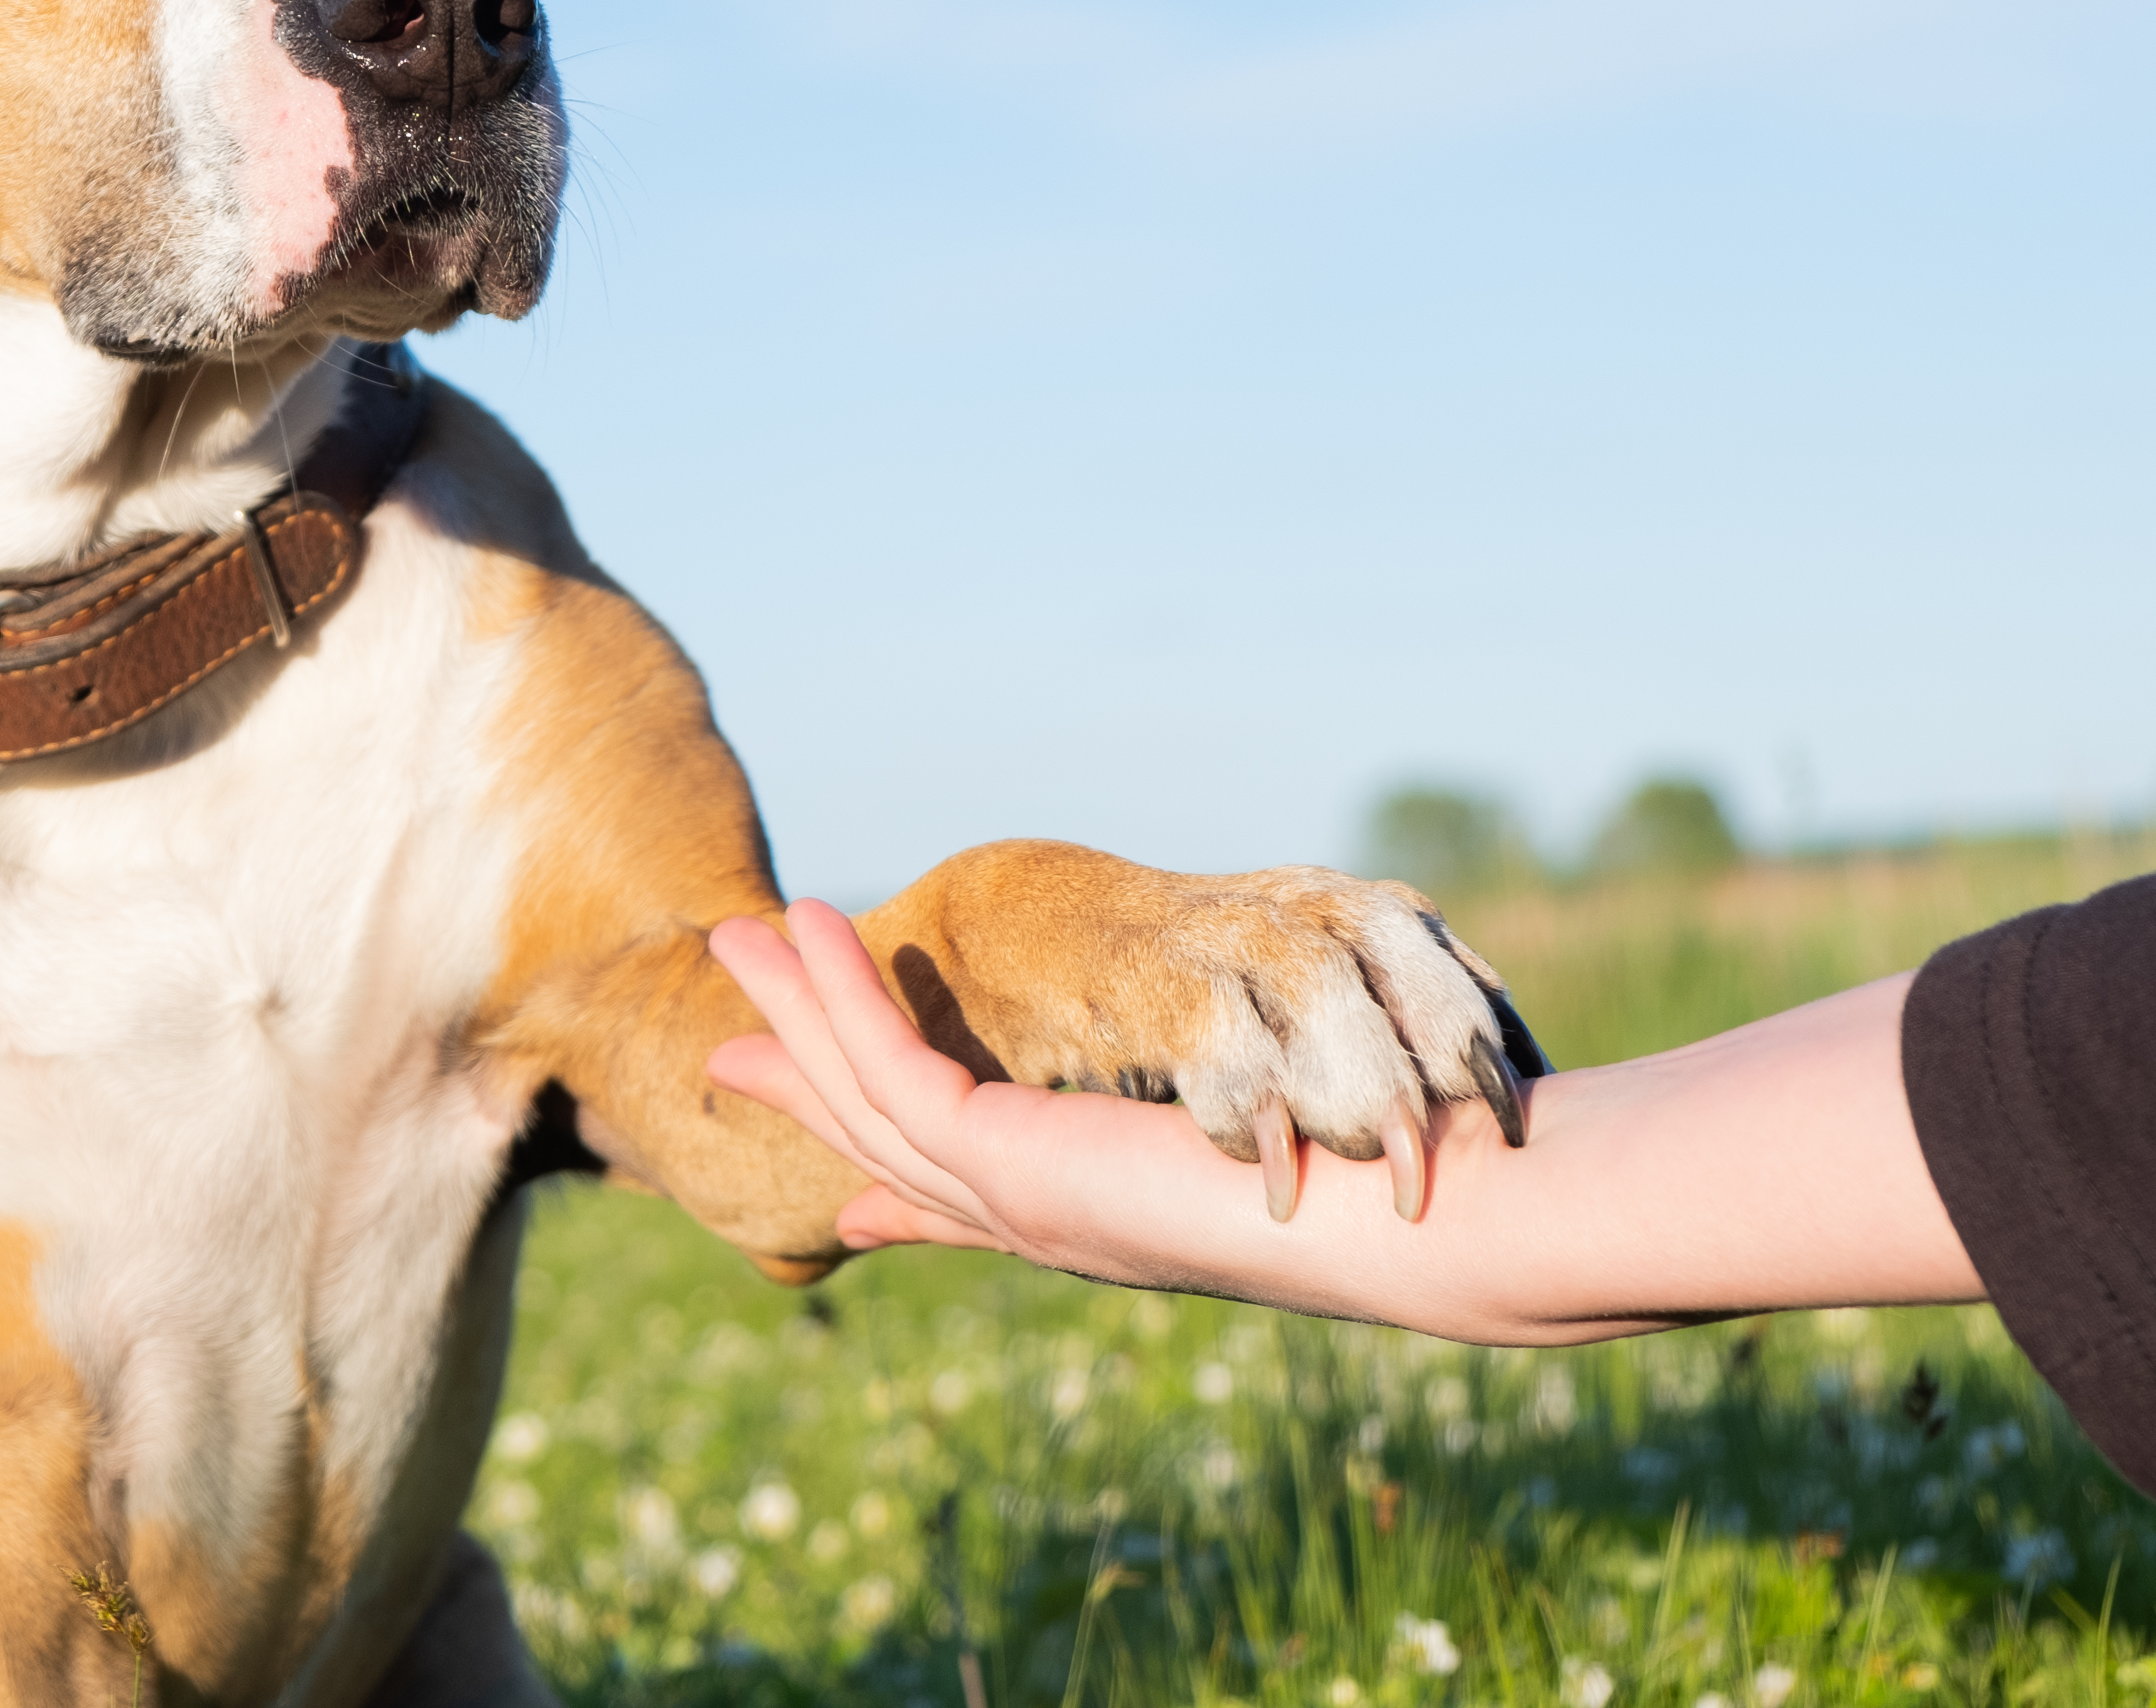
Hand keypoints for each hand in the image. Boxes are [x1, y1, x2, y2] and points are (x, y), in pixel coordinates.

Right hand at [707, 901, 1984, 1337]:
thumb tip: (1271, 1059)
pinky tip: (807, 934)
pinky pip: (896, 1078)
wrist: (1435, 1220)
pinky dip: (841, 1004)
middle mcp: (1051, 1220)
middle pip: (886, 1144)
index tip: (806, 1120)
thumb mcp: (1290, 1100)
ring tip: (740, 941)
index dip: (867, 1148)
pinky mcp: (1020, 1173)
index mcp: (1102, 1213)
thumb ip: (1249, 1076)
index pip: (950, 1188)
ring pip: (870, 1104)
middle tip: (719, 1033)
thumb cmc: (1400, 1171)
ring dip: (800, 1019)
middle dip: (804, 1078)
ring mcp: (1025, 1206)